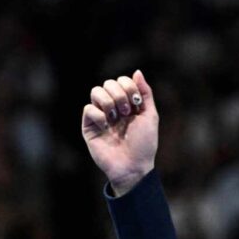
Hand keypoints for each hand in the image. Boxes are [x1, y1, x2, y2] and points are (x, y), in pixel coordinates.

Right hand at [82, 71, 158, 195]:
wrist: (134, 166)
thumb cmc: (144, 145)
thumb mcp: (150, 116)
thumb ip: (145, 93)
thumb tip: (137, 71)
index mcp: (127, 104)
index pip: (122, 81)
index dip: (129, 87)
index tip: (136, 103)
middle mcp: (113, 108)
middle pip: (108, 83)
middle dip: (120, 95)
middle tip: (127, 112)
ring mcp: (100, 116)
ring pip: (96, 91)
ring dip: (108, 102)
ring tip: (116, 118)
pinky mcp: (89, 127)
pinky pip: (88, 108)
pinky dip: (99, 115)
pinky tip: (106, 127)